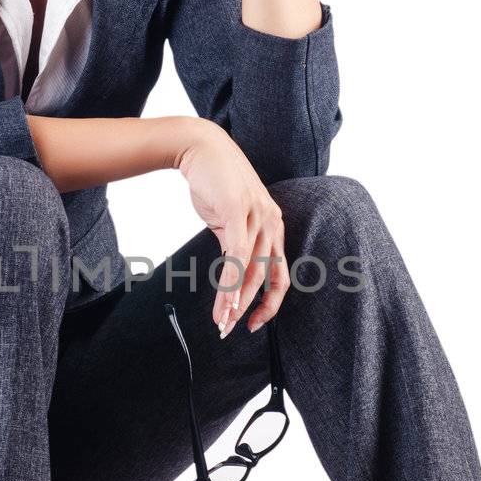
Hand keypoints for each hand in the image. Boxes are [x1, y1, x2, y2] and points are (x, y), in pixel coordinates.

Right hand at [174, 120, 289, 336]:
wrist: (201, 149)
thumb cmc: (215, 184)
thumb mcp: (230, 220)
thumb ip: (236, 245)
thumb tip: (232, 276)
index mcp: (273, 227)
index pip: (280, 276)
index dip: (268, 304)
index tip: (251, 323)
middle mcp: (272, 224)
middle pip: (266, 279)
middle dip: (246, 310)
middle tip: (228, 331)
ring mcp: (258, 217)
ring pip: (251, 271)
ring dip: (234, 302)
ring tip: (220, 322)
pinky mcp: (239, 211)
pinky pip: (237, 255)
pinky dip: (231, 282)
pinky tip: (223, 301)